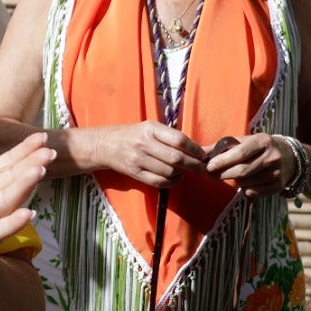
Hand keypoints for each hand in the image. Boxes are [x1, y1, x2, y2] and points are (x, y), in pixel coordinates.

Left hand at [0, 115, 49, 277]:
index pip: (7, 163)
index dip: (23, 150)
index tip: (41, 137)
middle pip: (11, 179)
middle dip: (29, 165)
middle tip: (50, 151)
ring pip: (6, 201)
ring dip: (22, 187)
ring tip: (38, 172)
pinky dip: (9, 224)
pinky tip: (27, 215)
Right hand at [92, 121, 207, 187]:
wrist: (105, 145)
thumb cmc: (133, 134)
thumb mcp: (150, 128)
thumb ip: (172, 137)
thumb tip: (200, 149)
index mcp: (150, 129)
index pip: (179, 140)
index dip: (195, 149)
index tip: (204, 155)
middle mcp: (143, 144)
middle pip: (176, 158)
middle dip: (195, 165)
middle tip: (204, 169)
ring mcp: (138, 160)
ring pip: (169, 172)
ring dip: (182, 174)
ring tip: (185, 172)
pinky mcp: (135, 173)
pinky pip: (159, 181)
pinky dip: (171, 182)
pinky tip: (174, 177)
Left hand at [205, 133, 289, 196]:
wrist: (288, 156)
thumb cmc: (258, 147)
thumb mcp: (243, 141)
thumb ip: (221, 147)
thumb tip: (199, 152)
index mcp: (262, 141)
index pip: (240, 153)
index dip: (222, 161)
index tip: (208, 167)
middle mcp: (272, 157)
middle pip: (242, 171)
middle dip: (222, 174)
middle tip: (210, 175)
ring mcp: (277, 172)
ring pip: (247, 183)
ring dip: (235, 181)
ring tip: (232, 175)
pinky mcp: (278, 186)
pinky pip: (254, 192)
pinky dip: (245, 189)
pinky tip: (246, 182)